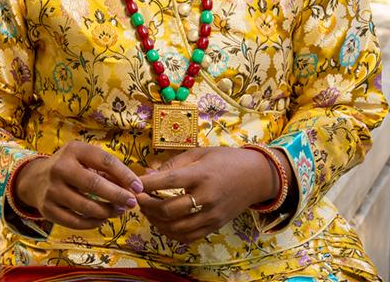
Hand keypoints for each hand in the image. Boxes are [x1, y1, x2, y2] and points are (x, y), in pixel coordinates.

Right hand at [12, 141, 143, 229]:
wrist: (35, 179)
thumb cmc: (70, 167)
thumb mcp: (84, 158)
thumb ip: (106, 169)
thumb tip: (133, 188)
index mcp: (73, 150)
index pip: (104, 161)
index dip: (124, 175)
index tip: (138, 188)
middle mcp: (59, 168)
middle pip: (94, 184)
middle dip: (117, 196)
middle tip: (131, 203)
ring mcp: (52, 189)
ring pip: (86, 207)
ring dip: (107, 211)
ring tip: (118, 211)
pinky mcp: (48, 209)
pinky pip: (75, 222)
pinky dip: (93, 223)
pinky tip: (102, 219)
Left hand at [135, 146, 277, 243]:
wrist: (257, 177)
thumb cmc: (226, 160)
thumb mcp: (200, 153)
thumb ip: (173, 163)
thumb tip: (147, 172)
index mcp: (202, 175)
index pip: (168, 181)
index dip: (147, 184)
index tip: (132, 184)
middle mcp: (207, 197)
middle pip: (168, 209)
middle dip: (147, 205)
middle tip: (137, 198)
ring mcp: (212, 215)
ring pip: (175, 227)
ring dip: (155, 221)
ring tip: (147, 210)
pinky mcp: (215, 226)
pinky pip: (188, 236)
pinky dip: (170, 232)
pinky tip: (162, 223)